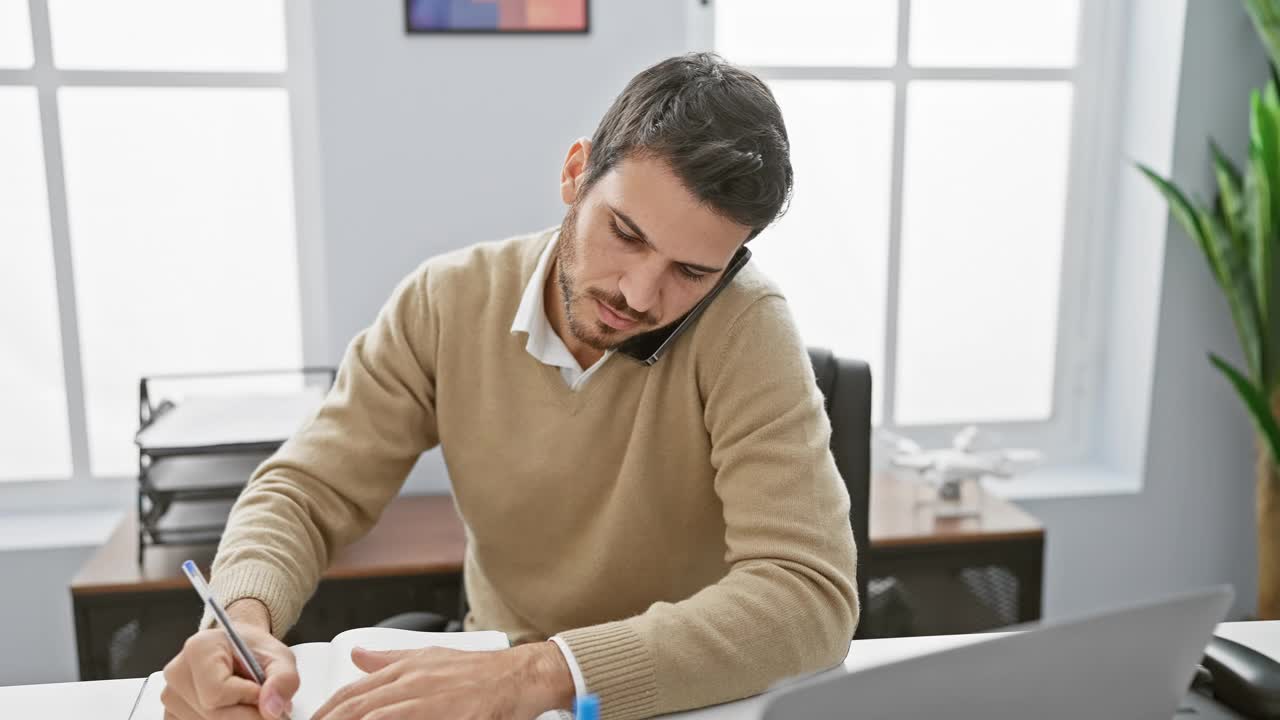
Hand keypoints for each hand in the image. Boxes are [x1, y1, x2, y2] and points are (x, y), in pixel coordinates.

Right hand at [161, 598, 299, 719]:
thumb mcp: (280, 657)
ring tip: (246, 703)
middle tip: (264, 706)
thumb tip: (272, 708)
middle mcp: (177, 672)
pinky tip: (231, 710)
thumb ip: (284, 679)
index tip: (262, 693)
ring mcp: (170, 696)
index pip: (217, 693)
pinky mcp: (171, 715)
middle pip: (213, 715)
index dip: (248, 699)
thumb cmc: (254, 652)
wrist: (239, 652)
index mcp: (199, 648)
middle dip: (247, 715)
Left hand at [311, 641, 575, 719]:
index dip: (327, 711)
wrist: (519, 676)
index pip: (352, 693)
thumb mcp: (429, 657)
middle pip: (355, 708)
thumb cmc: (479, 671)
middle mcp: (410, 683)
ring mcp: (425, 702)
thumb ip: (390, 659)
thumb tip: (358, 655)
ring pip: (374, 717)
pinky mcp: (443, 717)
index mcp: (404, 669)